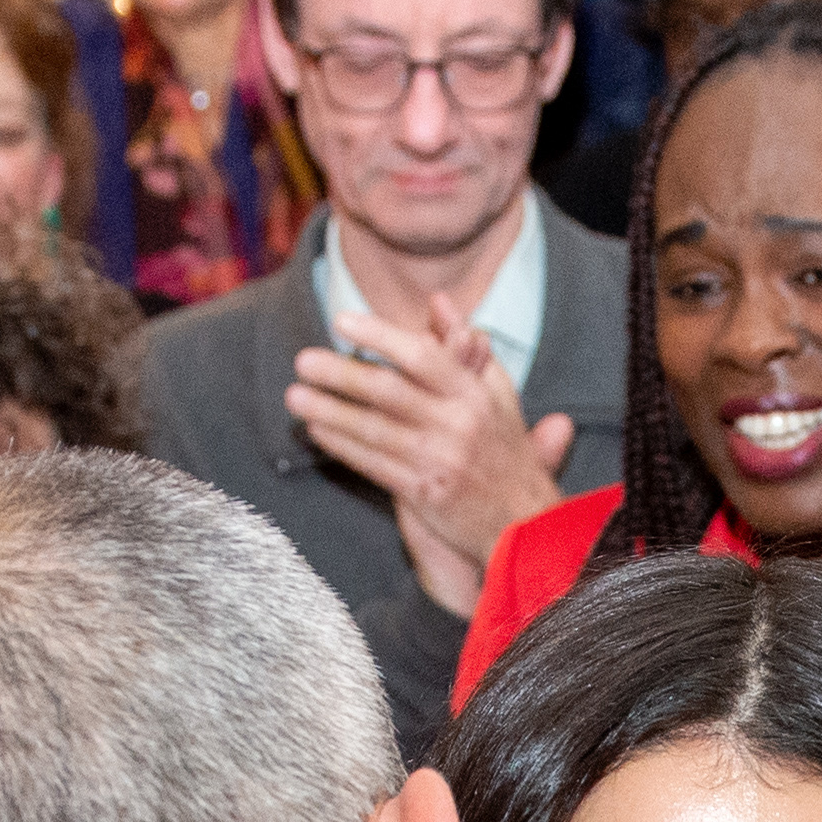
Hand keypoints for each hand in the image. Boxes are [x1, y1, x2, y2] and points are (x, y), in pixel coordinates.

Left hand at [284, 300, 576, 614]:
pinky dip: (344, 447)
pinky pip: (375, 465)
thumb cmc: (506, 449)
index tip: (342, 321)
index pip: (422, 356)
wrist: (526, 522)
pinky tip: (319, 432)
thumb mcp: (496, 391)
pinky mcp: (426, 495)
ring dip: (330, 412)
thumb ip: (465, 345)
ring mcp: (441, 462)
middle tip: (303, 360)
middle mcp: (458, 425)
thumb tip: (437, 300)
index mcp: (474, 393)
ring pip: (375, 431)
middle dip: (342, 374)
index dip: (380, 336)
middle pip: (390, 392)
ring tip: (296, 396)